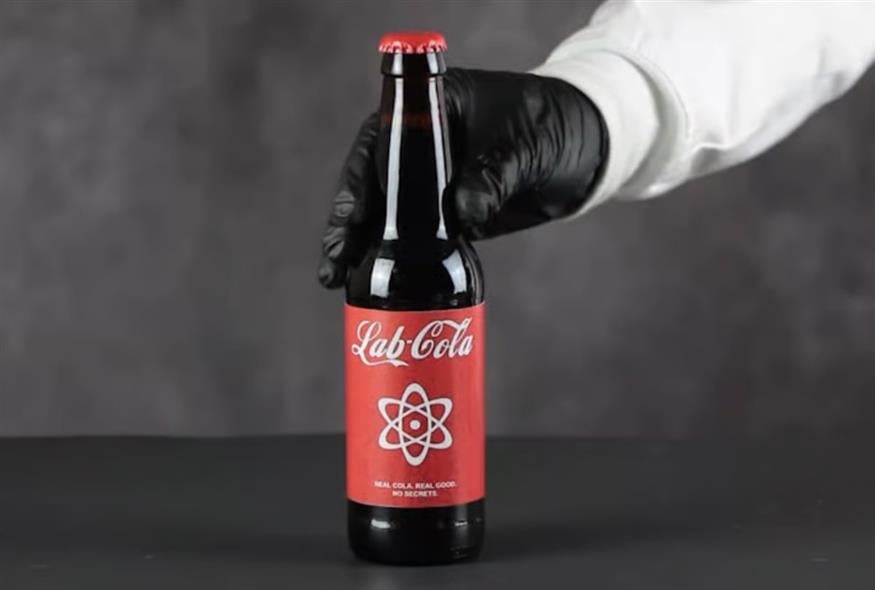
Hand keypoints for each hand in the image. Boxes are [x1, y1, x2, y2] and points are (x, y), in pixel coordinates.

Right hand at [318, 68, 607, 288]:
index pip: (377, 148)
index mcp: (428, 111)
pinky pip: (418, 241)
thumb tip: (461, 216)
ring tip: (345, 289)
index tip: (348, 226)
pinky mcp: (449, 216)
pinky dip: (401, 265)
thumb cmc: (553, 125)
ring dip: (367, 254)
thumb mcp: (524, 146)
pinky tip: (384, 291)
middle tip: (334, 271)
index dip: (355, 188)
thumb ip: (493, 176)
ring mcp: (432, 184)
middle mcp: (420, 148)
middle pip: (372, 190)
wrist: (586, 148)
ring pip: (389, 219)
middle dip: (349, 231)